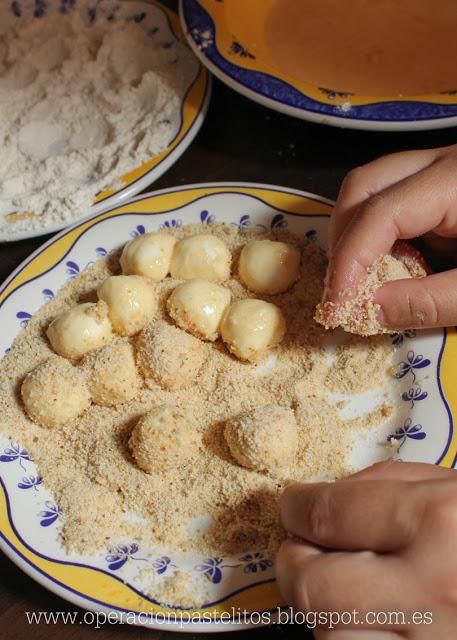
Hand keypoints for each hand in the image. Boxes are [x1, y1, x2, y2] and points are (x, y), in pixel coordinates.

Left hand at [276, 462, 456, 638]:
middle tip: (300, 548)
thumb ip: (389, 483)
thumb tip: (331, 495)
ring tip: (343, 587)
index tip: (292, 505)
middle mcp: (430, 586)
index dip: (296, 507)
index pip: (327, 514)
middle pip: (311, 586)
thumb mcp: (453, 487)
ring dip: (324, 608)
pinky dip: (354, 634)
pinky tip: (370, 617)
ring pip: (330, 635)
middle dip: (292, 562)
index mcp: (435, 520)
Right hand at [325, 145, 456, 329]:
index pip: (382, 212)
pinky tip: (389, 267)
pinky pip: (391, 202)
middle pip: (365, 186)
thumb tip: (366, 312)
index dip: (350, 260)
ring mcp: (440, 172)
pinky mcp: (440, 187)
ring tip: (363, 281)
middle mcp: (443, 164)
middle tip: (342, 290)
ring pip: (372, 190)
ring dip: (356, 237)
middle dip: (342, 241)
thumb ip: (428, 302)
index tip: (336, 305)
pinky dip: (378, 237)